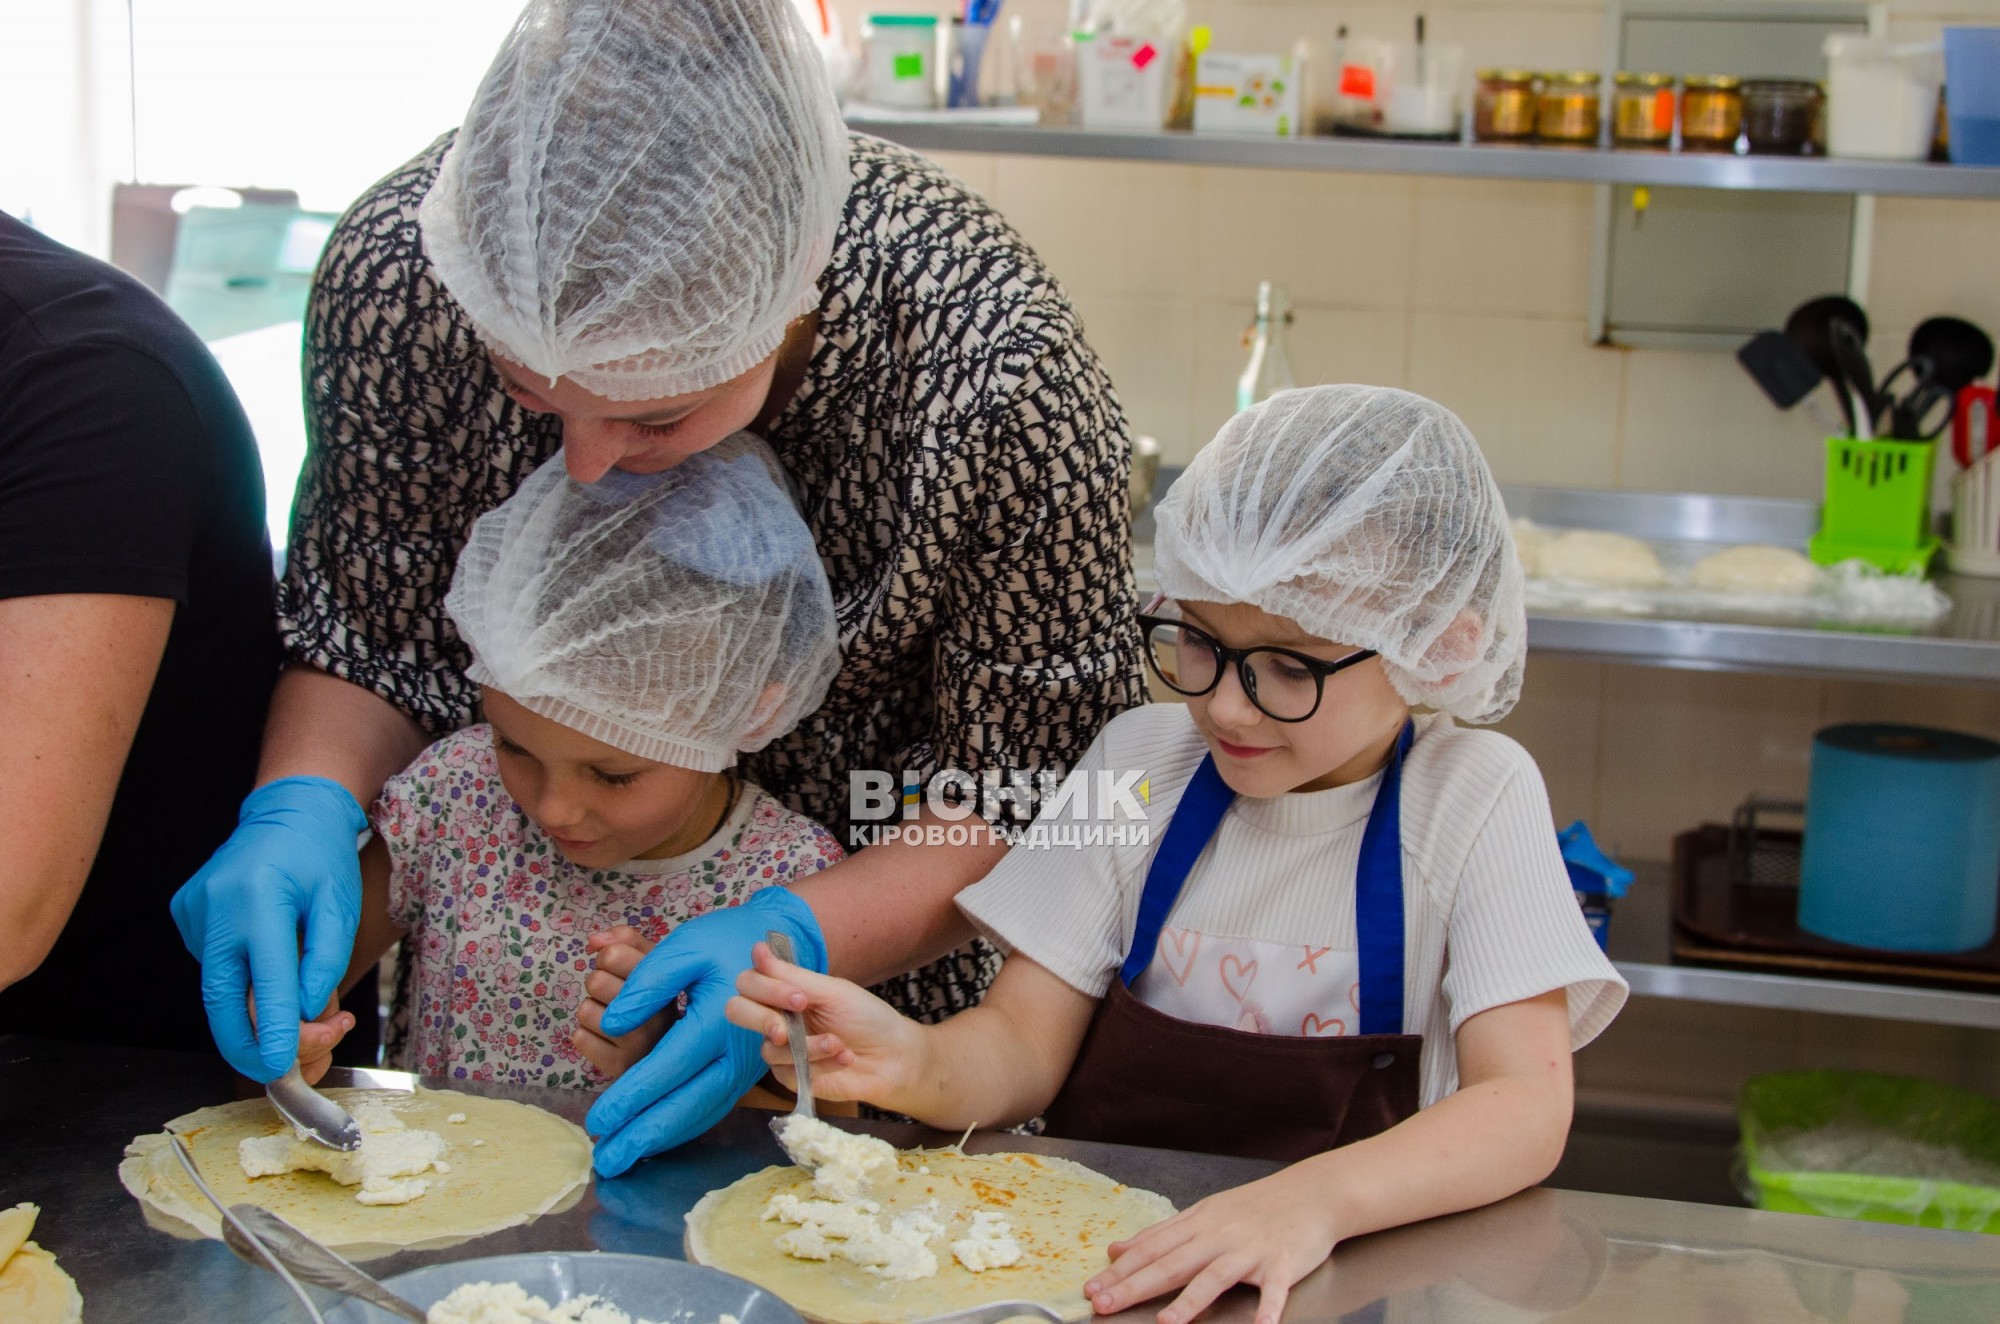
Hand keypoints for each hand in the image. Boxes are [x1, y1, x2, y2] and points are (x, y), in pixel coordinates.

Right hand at [170, 777, 366, 1079]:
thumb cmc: (321, 857)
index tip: (281, 1067)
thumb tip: (306, 1011)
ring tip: (301, 1009)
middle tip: (281, 1072)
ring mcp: (192, 912)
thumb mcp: (340, 903)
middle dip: (248, 1046)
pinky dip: (242, 985)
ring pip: (217, 990)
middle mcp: (213, 906)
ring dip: (253, 1016)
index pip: (265, 980)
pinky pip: (215, 968)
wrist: (288, 811)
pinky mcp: (185, 917)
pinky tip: (269, 965)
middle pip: (221, 1000)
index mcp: (256, 898)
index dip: (274, 1030)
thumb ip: (326, 958)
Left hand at [574, 927, 669, 1078]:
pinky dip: (587, 1036)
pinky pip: (579, 1038)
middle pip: (595, 980)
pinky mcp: (621, 1066)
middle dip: (600, 983)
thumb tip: (594, 939)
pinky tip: (607, 1038)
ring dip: (593, 1011)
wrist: (674, 1052)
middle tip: (618, 995)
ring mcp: (641, 1045)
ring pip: (585, 1010)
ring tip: (615, 1017)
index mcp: (669, 983)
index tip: (625, 970)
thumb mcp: (655, 962)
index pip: (612, 954)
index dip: (609, 958)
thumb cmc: (658, 999)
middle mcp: (658, 1016)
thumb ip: (628, 941)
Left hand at [584, 886, 825, 1177]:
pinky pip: (712, 1107)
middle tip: (606, 1162)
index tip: (597, 1120)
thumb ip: (647, 983)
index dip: (629, 1098)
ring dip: (662, 1139)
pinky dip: (684, 1127)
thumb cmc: (728, 942)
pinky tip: (659, 1137)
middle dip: (642, 1135)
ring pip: (700, 1113)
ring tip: (626, 1157)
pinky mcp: (743, 1071)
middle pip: (684, 1105)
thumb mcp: (687, 946)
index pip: (665, 1070)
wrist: (783, 945)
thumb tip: (613, 1021)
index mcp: (716, 1024)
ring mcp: (743, 1067)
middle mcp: (734, 1054)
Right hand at [725, 941, 922, 1105]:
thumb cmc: (866, 1017)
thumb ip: (791, 975)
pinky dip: (818, 1063)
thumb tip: (758, 948)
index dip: (765, 988)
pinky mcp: (789, 1076)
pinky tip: (842, 1059)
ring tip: (838, 1044)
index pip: (748, 982)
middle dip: (763, 1018)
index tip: (800, 996)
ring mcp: (780, 1048)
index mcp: (785, 990)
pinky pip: (786, 1071)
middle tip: (789, 1028)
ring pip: (767, 1047)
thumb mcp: (831, 991)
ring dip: (808, 1046)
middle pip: (736, 1011)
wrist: (892, 1058)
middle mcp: (776, 1016)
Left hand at [1084, 1163, 1341, 1323]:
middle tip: (1104, 1304)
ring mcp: (1250, 1250)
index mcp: (1198, 1224)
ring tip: (1167, 1323)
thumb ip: (1161, 1234)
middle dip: (1135, 1285)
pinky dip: (1268, 1309)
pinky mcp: (1282, 1263)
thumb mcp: (1204, 1213)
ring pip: (1215, 1276)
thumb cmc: (1256, 1206)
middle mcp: (1219, 1236)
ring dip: (1190, 1301)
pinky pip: (1274, 1290)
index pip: (1152, 1249)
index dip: (1121, 1271)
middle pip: (1172, 1263)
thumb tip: (1117, 1249)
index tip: (1092, 1288)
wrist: (1311, 1193)